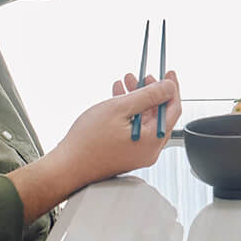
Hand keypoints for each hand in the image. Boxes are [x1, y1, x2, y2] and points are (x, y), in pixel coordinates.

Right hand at [13, 72, 183, 222]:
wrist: (66, 166)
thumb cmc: (88, 142)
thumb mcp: (120, 109)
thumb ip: (148, 96)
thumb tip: (169, 87)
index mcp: (152, 140)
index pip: (173, 110)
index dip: (172, 89)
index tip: (169, 73)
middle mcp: (149, 149)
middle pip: (159, 114)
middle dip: (151, 92)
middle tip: (145, 76)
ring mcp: (138, 152)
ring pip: (145, 119)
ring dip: (138, 99)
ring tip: (127, 81)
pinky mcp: (127, 153)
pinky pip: (135, 127)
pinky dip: (129, 111)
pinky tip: (118, 96)